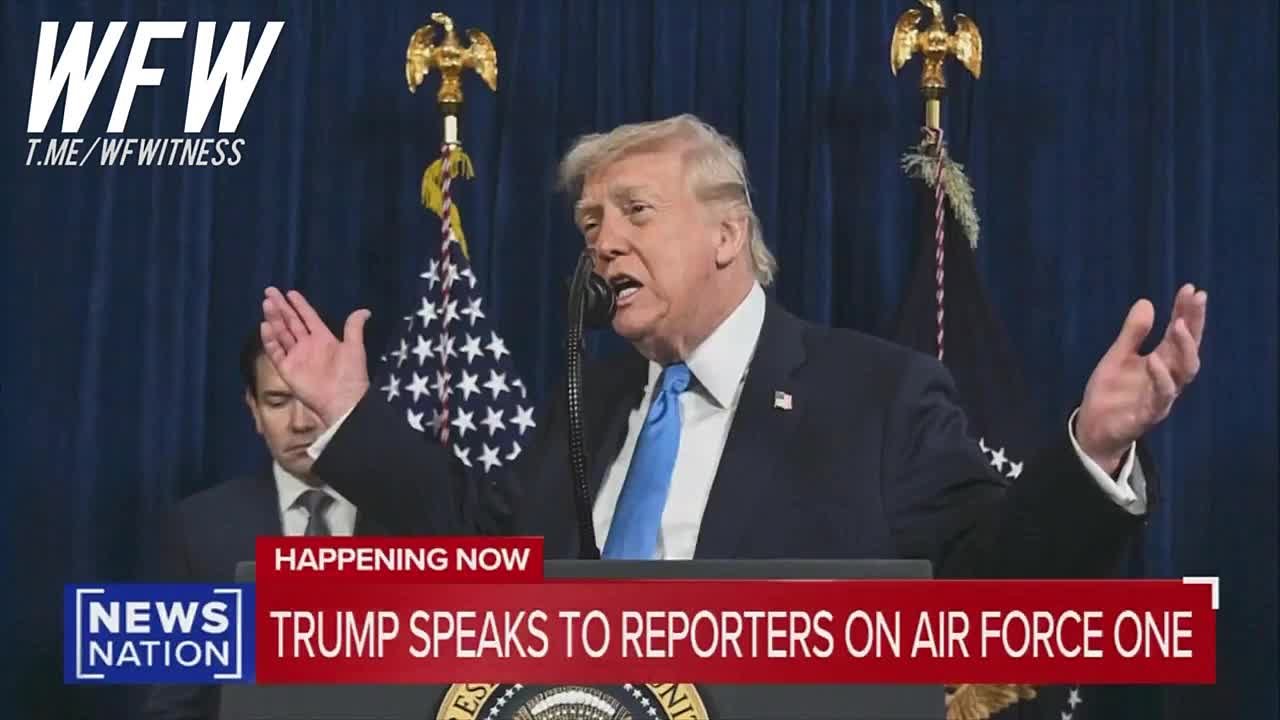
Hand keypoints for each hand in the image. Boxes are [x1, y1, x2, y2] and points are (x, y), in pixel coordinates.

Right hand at [260, 287, 371, 425]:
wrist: (342, 400)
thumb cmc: (351, 374)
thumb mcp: (355, 347)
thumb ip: (354, 328)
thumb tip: (365, 310)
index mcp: (323, 339)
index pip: (308, 317)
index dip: (300, 305)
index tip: (290, 292)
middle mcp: (307, 345)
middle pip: (291, 322)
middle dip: (281, 307)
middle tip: (270, 291)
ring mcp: (296, 357)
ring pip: (281, 333)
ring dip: (274, 318)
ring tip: (266, 303)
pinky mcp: (286, 369)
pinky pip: (275, 352)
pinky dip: (270, 339)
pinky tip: (265, 325)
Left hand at [1077, 283, 1206, 472]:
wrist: (1093, 428)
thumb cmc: (1111, 393)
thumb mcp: (1117, 356)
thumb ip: (1132, 333)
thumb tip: (1147, 302)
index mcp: (1162, 362)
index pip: (1180, 333)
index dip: (1187, 312)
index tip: (1191, 289)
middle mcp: (1168, 378)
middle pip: (1189, 348)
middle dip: (1194, 323)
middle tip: (1196, 298)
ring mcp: (1161, 397)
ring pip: (1184, 373)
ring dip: (1184, 348)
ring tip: (1178, 324)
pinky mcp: (1148, 415)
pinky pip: (1161, 397)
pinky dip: (1160, 378)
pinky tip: (1153, 360)